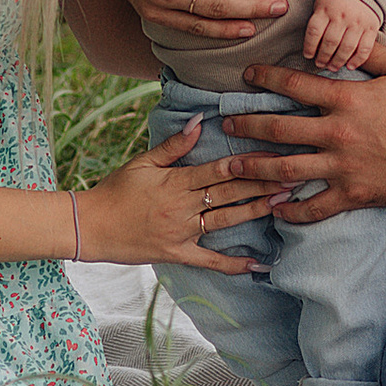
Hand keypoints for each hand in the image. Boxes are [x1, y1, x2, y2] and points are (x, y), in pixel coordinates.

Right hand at [78, 124, 269, 272]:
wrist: (92, 226)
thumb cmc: (116, 190)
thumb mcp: (143, 162)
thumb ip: (174, 145)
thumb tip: (199, 121)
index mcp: (176, 182)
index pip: (219, 169)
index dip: (248, 161)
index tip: (273, 153)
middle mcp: (183, 208)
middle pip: (230, 193)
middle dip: (263, 183)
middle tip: (293, 175)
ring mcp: (182, 233)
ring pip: (226, 221)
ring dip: (256, 211)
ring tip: (283, 203)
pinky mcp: (178, 254)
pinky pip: (211, 261)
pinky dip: (234, 264)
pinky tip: (258, 264)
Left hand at [223, 41, 385, 222]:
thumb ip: (373, 50)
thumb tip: (351, 33)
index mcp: (347, 99)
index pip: (295, 85)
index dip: (266, 78)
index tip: (247, 76)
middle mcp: (337, 132)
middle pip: (279, 129)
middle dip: (247, 126)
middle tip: (227, 125)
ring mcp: (342, 166)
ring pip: (286, 169)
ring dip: (255, 168)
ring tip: (232, 167)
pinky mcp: (352, 194)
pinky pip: (314, 207)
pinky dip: (292, 210)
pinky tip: (275, 209)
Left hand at [303, 0, 380, 71]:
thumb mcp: (322, 2)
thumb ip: (318, 21)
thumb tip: (311, 47)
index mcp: (326, 8)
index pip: (314, 31)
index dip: (310, 47)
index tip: (308, 56)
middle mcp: (342, 15)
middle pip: (330, 42)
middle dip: (323, 57)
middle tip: (320, 64)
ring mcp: (358, 22)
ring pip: (347, 47)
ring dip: (338, 61)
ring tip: (332, 67)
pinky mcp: (372, 27)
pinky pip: (365, 48)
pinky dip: (358, 60)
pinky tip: (350, 66)